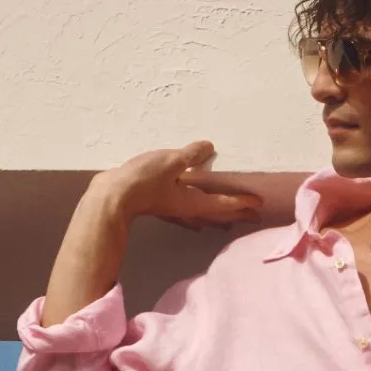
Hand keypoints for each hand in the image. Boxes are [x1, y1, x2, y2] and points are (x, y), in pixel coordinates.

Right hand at [93, 142, 264, 232]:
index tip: (260, 203)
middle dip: (237, 215)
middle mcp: (188, 210)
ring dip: (219, 219)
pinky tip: (195, 224)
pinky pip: (187, 217)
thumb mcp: (171, 161)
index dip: (243, 201)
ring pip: (203, 218)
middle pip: (218, 214)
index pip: (226, 202)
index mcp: (195, 201)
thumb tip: (209, 147)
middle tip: (256, 218)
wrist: (111, 196)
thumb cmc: (143, 180)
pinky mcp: (161, 209)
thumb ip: (191, 155)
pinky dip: (196, 219)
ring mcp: (174, 211)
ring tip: (231, 224)